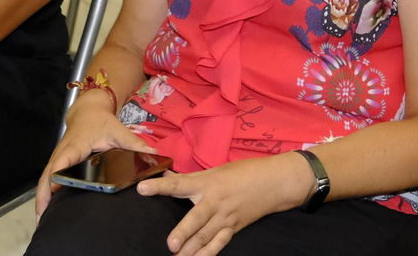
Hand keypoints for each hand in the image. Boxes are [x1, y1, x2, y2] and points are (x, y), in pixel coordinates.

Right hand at [36, 89, 159, 214]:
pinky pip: (46, 180)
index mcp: (75, 146)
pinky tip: (47, 210)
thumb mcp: (119, 131)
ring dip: (42, 200)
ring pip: (43, 181)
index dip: (57, 175)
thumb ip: (134, 144)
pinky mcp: (56, 162)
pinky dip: (44, 194)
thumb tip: (152, 155)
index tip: (56, 189)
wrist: (88, 110)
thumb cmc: (101, 121)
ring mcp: (57, 158)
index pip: (62, 161)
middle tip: (44, 220)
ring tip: (42, 222)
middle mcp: (62, 153)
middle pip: (46, 176)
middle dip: (44, 198)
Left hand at [136, 154, 316, 255]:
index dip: (160, 186)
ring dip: (192, 248)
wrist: (275, 182)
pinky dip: (209, 252)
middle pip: (197, 218)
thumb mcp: (216, 170)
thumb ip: (190, 177)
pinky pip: (220, 243)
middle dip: (184, 232)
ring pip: (207, 235)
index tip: (142, 188)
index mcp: (207, 182)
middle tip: (171, 244)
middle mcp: (215, 201)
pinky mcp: (234, 228)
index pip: (178, 184)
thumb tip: (165, 175)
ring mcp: (226, 217)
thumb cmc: (244, 172)